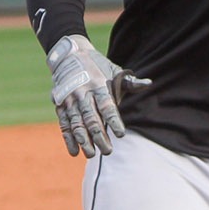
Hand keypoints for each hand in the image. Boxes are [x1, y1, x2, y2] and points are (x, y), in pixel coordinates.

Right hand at [47, 35, 151, 157]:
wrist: (69, 55)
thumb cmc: (97, 66)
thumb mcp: (114, 70)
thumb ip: (130, 82)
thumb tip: (148, 83)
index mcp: (98, 85)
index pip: (107, 106)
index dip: (114, 120)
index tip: (121, 134)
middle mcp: (83, 93)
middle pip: (91, 118)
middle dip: (99, 136)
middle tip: (108, 151)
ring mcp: (69, 100)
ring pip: (77, 124)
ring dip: (84, 141)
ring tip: (92, 154)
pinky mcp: (60, 105)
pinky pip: (64, 124)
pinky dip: (68, 139)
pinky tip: (75, 152)